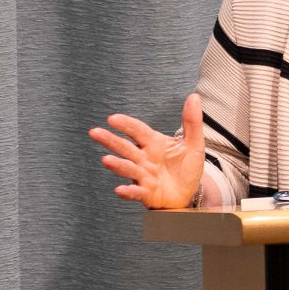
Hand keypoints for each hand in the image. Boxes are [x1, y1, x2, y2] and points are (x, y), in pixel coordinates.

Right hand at [89, 93, 206, 208]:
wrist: (189, 193)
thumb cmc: (187, 167)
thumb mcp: (193, 144)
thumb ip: (192, 122)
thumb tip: (194, 96)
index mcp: (154, 144)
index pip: (138, 131)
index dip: (126, 124)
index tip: (112, 118)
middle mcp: (144, 159)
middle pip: (126, 148)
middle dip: (110, 140)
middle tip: (94, 132)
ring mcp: (143, 176)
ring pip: (128, 169)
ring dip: (118, 165)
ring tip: (106, 160)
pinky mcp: (147, 193)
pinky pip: (136, 192)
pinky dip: (129, 191)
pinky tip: (120, 189)